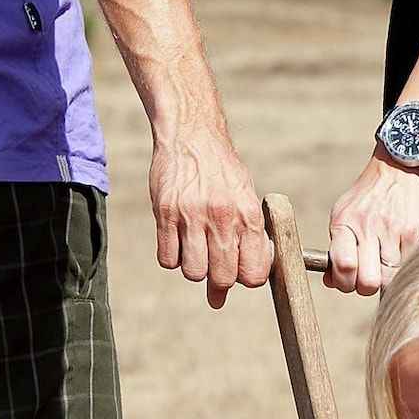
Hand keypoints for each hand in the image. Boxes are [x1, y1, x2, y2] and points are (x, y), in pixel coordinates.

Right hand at [149, 123, 272, 307]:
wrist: (191, 134)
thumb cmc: (222, 171)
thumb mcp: (245, 198)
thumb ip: (247, 240)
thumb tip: (238, 283)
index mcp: (248, 213)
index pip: (254, 272)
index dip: (247, 279)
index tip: (239, 271)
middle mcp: (223, 216)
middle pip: (223, 277)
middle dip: (219, 281)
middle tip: (214, 264)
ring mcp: (192, 215)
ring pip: (193, 272)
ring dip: (194, 268)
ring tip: (195, 249)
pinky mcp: (165, 212)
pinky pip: (167, 259)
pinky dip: (172, 258)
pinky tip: (178, 241)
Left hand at [325, 148, 418, 294]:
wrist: (398, 170)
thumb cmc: (367, 197)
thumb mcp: (344, 215)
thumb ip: (337, 249)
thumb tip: (331, 282)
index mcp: (344, 223)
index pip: (343, 266)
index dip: (345, 283)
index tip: (348, 281)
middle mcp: (367, 227)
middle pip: (367, 282)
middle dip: (365, 288)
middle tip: (366, 278)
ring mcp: (392, 232)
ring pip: (388, 279)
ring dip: (384, 279)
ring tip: (382, 265)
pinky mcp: (413, 234)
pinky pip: (405, 266)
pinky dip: (400, 267)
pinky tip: (396, 253)